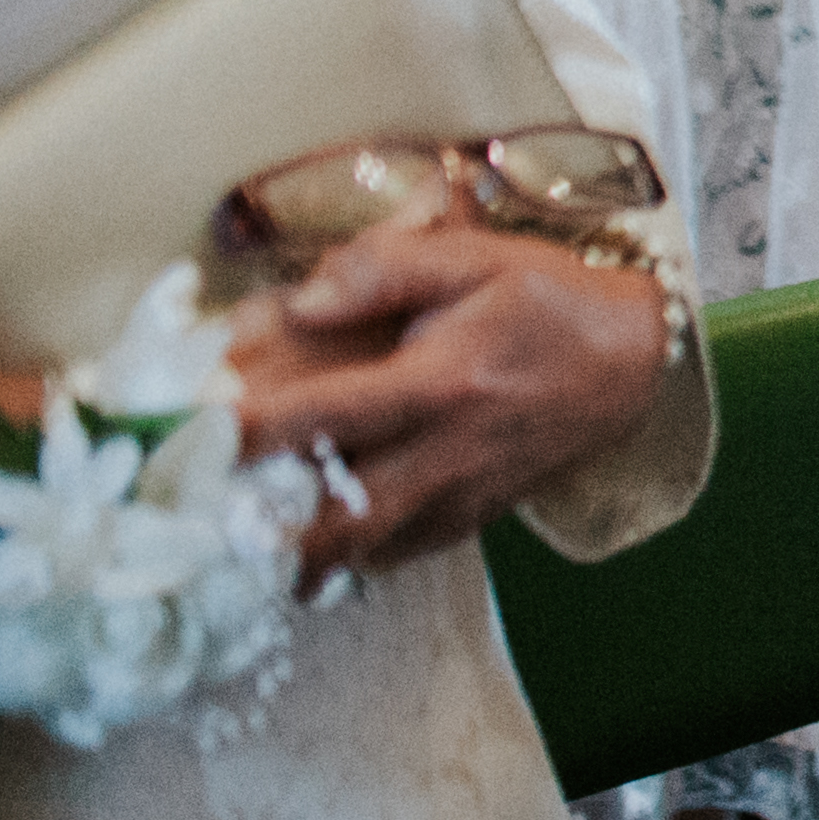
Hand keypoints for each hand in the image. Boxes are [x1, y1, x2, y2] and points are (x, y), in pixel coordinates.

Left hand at [226, 222, 675, 577]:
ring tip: (217, 556)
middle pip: (333, 517)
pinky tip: (291, 552)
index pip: (329, 414)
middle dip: (254, 531)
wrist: (634, 362)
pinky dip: (335, 562)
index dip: (253, 432)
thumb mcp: (479, 257)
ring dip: (284, 559)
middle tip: (184, 529)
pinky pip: (387, 557)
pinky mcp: (465, 521)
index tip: (186, 440)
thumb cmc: (549, 301)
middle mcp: (444, 451)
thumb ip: (385, 268)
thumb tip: (298, 300)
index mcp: (441, 382)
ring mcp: (456, 497)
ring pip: (354, 554)